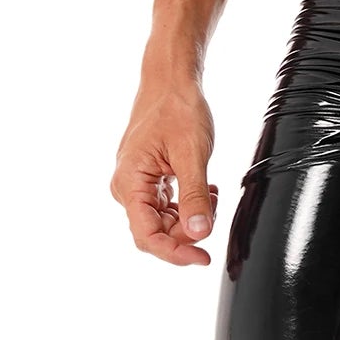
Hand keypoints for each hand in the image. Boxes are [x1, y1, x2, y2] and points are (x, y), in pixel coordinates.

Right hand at [112, 78, 218, 265]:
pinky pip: (169, 208)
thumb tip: (199, 233)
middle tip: (213, 206)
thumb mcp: (192, 154)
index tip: (203, 258)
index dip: (175, 253)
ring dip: (192, 216)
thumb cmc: (177, 108)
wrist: (170, 82)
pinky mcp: (148, 182)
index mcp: (129, 183)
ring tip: (210, 190)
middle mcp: (127, 188)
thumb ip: (195, 197)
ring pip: (166, 222)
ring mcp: (137, 186)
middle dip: (189, 230)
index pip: (147, 236)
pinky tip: (204, 189)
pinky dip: (190, 205)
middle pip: (158, 233)